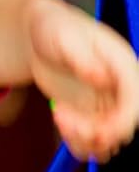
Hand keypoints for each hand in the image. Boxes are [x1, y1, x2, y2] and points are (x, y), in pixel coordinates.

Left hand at [26, 0, 138, 162]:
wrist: (42, 33)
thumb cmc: (55, 29)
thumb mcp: (64, 37)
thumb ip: (83, 58)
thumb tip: (102, 78)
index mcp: (124, 68)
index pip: (134, 104)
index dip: (120, 124)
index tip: (94, 131)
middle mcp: (122, 91)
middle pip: (122, 128)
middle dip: (94, 132)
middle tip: (60, 115)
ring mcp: (108, 105)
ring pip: (109, 140)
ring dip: (85, 139)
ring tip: (58, 115)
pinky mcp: (93, 116)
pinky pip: (93, 142)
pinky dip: (78, 142)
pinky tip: (59, 119)